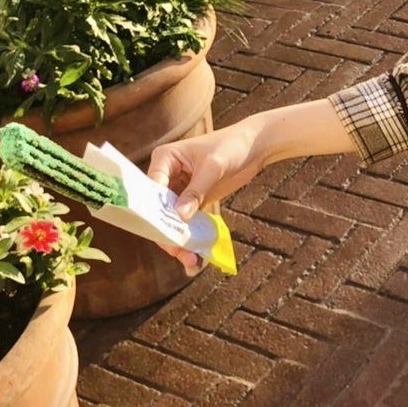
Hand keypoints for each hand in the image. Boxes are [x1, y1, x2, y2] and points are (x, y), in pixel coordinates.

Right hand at [147, 122, 264, 273]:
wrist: (255, 146)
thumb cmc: (232, 146)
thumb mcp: (213, 167)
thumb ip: (196, 191)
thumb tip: (180, 216)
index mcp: (164, 158)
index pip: (152, 188)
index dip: (154, 211)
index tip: (164, 233)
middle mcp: (166, 174)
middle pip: (158, 208)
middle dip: (167, 231)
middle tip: (178, 252)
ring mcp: (178, 189)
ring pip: (171, 219)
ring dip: (179, 239)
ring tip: (191, 260)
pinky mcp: (193, 200)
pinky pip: (186, 221)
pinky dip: (190, 236)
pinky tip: (196, 254)